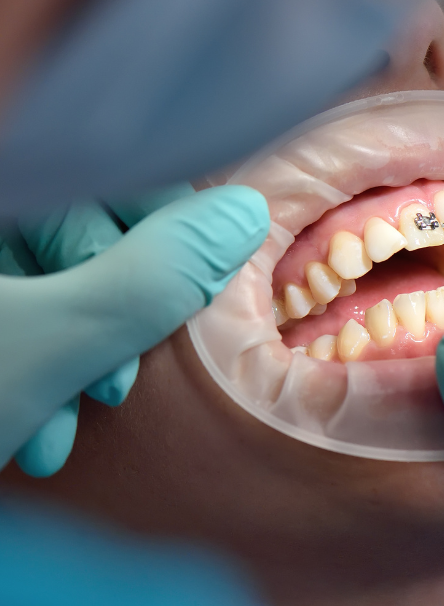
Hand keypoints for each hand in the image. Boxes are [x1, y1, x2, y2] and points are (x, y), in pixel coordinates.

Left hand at [0, 184, 268, 476]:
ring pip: (63, 287)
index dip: (159, 228)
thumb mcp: (61, 336)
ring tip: (72, 421)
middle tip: (116, 381)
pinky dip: (50, 375)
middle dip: (119, 314)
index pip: (106, 173)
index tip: (184, 295)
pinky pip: (33, 325)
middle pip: (88, 234)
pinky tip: (41, 432)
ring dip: (87, 359)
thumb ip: (160, 270)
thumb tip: (249, 210)